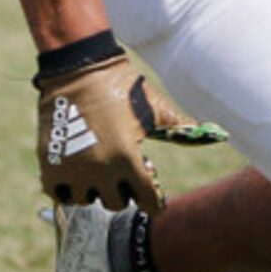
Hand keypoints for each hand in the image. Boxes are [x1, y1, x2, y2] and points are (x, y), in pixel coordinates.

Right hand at [33, 52, 225, 216]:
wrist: (78, 68)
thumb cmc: (122, 87)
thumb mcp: (154, 109)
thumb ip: (182, 129)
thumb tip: (221, 134)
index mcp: (128, 160)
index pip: (147, 202)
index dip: (152, 199)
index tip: (151, 195)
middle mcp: (100, 170)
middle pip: (116, 203)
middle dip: (122, 190)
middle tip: (121, 172)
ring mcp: (72, 169)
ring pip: (88, 200)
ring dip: (94, 189)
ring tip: (96, 169)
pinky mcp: (49, 164)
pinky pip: (59, 193)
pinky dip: (67, 187)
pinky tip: (75, 171)